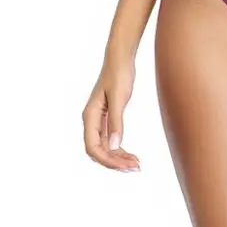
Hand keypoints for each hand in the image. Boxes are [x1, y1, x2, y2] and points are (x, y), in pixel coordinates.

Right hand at [82, 56, 140, 171]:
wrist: (120, 58)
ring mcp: (99, 120)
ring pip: (105, 148)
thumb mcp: (119, 97)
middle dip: (115, 162)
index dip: (107, 160)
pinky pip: (110, 140)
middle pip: (98, 151)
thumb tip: (115, 146)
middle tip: (136, 167)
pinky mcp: (107, 118)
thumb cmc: (119, 74)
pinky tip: (132, 154)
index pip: (93, 147)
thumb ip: (116, 121)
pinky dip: (120, 149)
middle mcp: (91, 121)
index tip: (125, 166)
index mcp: (90, 116)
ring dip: (118, 158)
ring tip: (136, 164)